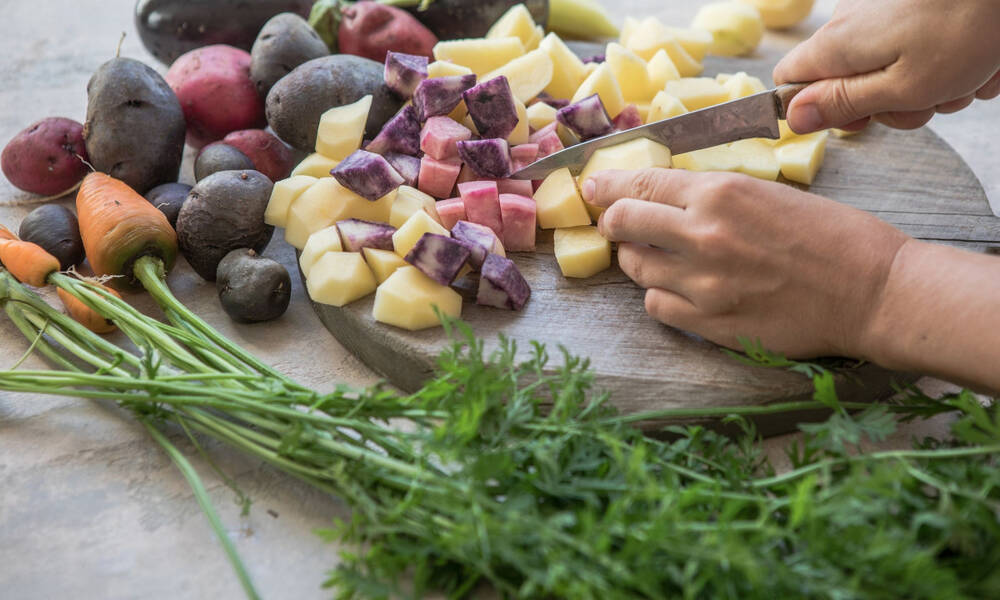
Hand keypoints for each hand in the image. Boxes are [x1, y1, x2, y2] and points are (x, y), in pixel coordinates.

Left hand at [582, 169, 910, 358]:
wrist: (871, 290)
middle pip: (623, 224)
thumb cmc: (832, 236)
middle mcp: (703, 235)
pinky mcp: (710, 323)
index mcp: (720, 193)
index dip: (608, 187)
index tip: (594, 189)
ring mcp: (703, 283)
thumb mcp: (768, 193)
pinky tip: (682, 289)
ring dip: (639, 259)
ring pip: (635, 268)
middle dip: (613, 221)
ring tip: (662, 257)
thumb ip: (713, 196)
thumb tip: (665, 197)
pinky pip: (656, 305)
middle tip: (617, 223)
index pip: (639, 184)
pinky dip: (661, 295)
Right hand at [773, 0, 999, 132]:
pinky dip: (939, 59)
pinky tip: (970, 59)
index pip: (788, 82)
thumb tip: (794, 118)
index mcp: (837, 45)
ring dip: (924, 85)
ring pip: (884, 67)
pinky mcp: (906, 4)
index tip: (855, 120)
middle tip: (925, 103)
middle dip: (887, 103)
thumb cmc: (967, 29)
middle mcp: (849, 21)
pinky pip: (910, 44)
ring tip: (961, 78)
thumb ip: (844, 104)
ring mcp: (879, 8)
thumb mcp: (904, 87)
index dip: (813, 109)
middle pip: (844, 80)